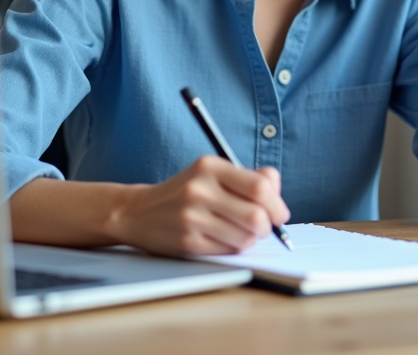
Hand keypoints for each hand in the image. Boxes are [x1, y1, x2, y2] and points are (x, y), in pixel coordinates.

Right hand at [108, 156, 289, 256]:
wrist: (138, 211)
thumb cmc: (185, 192)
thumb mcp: (213, 172)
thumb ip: (248, 176)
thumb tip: (276, 187)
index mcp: (209, 166)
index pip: (259, 186)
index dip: (277, 204)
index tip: (279, 213)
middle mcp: (199, 190)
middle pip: (256, 216)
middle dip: (268, 226)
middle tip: (264, 227)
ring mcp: (192, 217)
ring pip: (245, 238)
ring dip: (250, 238)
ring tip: (240, 231)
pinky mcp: (188, 242)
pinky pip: (228, 251)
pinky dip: (233, 247)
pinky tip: (222, 238)